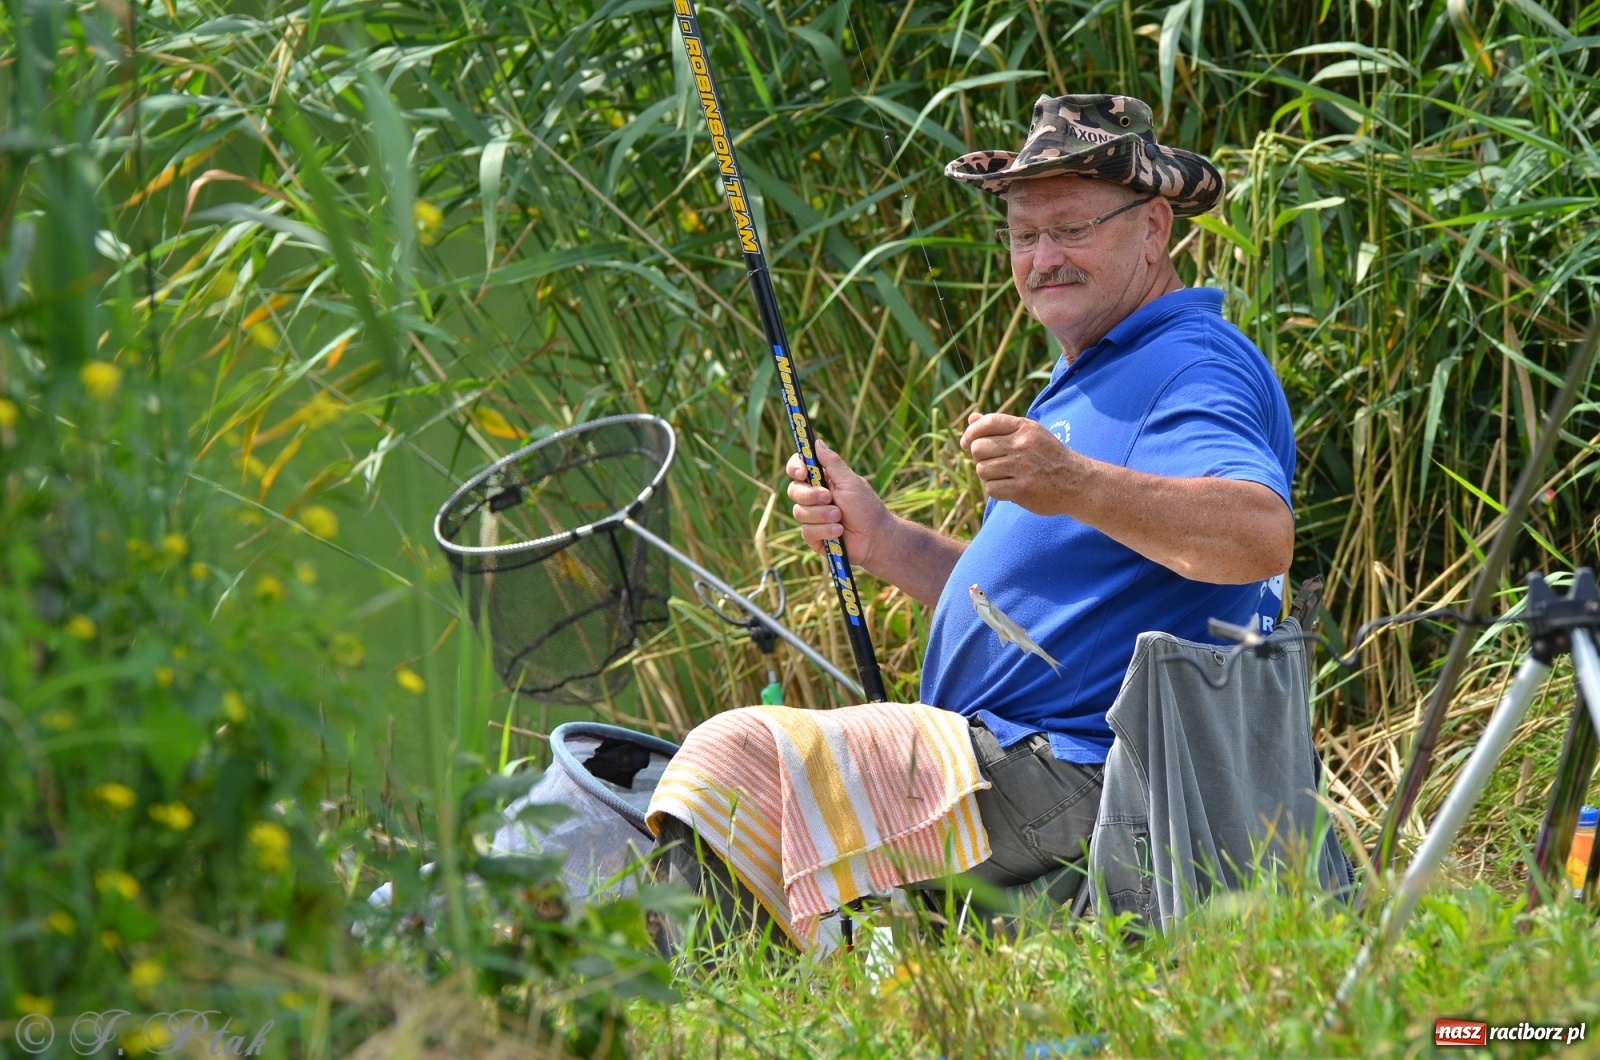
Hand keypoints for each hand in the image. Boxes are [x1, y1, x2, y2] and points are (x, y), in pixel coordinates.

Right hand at [786, 439, 891, 567]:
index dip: (795, 468)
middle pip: (794, 490)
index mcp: (822, 480)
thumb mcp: (851, 482)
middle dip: (810, 495)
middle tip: (829, 498)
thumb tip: (817, 442)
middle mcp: (813, 497)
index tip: (802, 473)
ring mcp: (812, 517)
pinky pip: (807, 531)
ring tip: (840, 518)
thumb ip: (833, 463)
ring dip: (822, 515)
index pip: (798, 468)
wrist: (876, 538)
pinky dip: (824, 531)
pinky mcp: (813, 536)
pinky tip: (838, 532)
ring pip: (799, 512)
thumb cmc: (867, 507)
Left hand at [960, 411, 1084, 514]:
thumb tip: (971, 418)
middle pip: (978, 448)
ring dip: (989, 475)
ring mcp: (1022, 467)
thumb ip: (1000, 426)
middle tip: (994, 462)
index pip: (987, 422)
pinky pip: (991, 489)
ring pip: (982, 470)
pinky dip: (996, 490)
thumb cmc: (1048, 457)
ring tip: (1005, 476)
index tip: (967, 442)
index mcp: (1025, 428)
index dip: (971, 432)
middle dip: (980, 457)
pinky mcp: (1022, 489)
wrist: (1078, 482)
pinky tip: (1010, 488)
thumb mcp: (1030, 434)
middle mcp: (1023, 445)